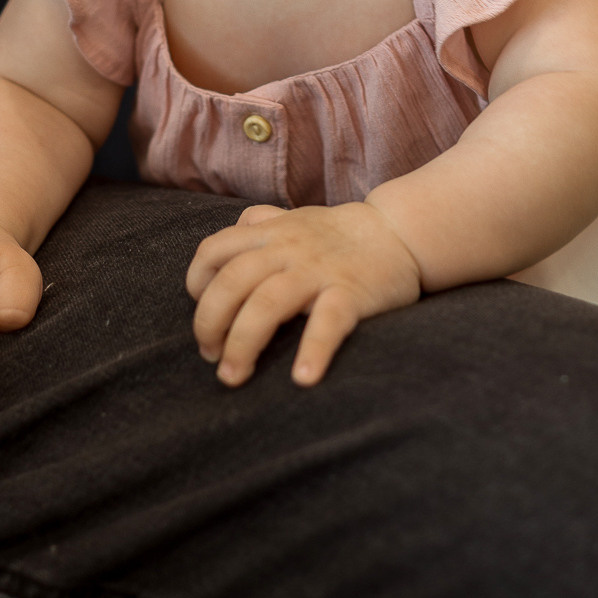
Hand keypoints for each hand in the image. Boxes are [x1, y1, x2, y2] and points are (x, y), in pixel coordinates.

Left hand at [186, 202, 421, 387]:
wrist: (400, 231)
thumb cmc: (339, 233)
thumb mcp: (294, 218)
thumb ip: (258, 224)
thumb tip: (225, 243)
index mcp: (272, 232)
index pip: (214, 249)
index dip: (197, 282)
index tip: (202, 309)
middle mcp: (289, 248)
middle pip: (232, 282)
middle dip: (209, 322)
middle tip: (210, 355)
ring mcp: (319, 271)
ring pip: (267, 302)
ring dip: (242, 343)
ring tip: (233, 375)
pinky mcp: (351, 294)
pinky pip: (328, 321)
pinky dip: (314, 350)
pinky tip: (302, 379)